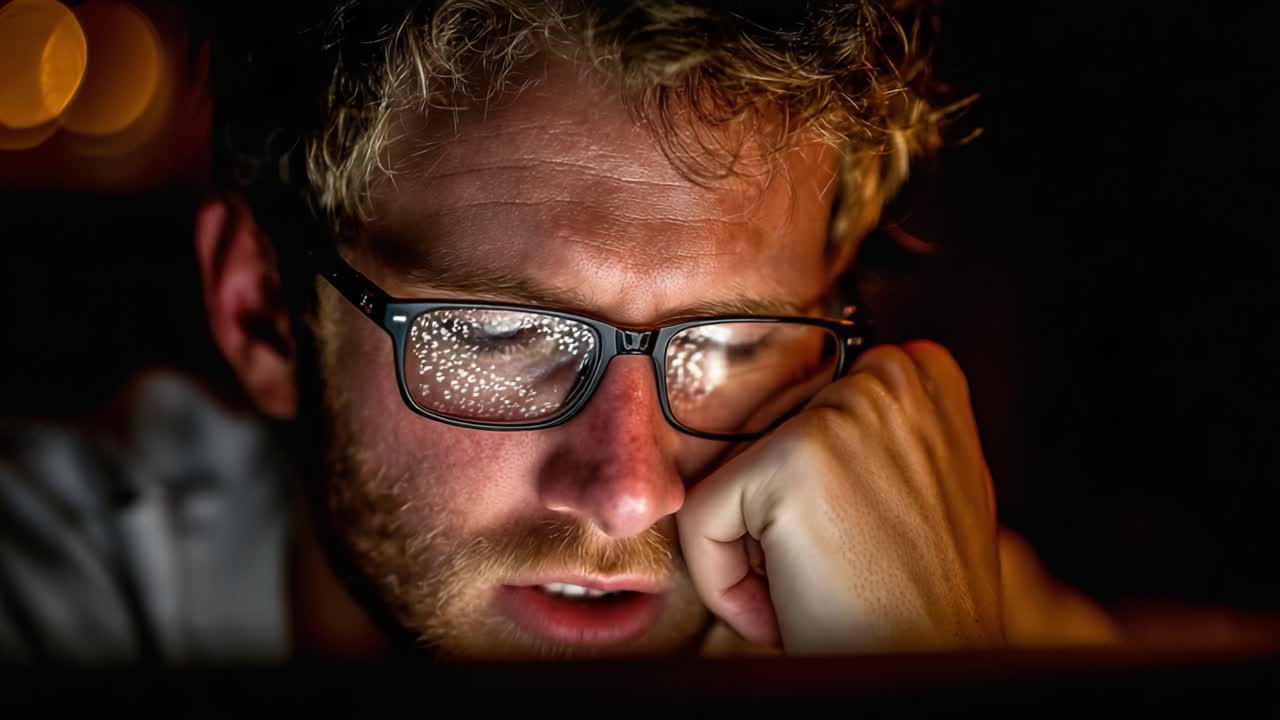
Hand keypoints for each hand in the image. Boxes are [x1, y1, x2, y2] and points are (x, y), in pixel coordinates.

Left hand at [677, 341, 1003, 654]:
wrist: (923, 674)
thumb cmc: (921, 602)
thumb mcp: (920, 486)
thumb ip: (870, 433)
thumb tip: (794, 416)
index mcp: (920, 373)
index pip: (798, 409)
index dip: (806, 492)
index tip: (848, 540)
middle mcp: (890, 375)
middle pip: (759, 442)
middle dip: (773, 521)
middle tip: (830, 575)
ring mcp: (843, 413)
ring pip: (727, 480)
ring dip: (751, 553)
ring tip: (813, 589)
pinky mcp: (792, 460)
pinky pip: (700, 515)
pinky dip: (722, 583)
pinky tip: (782, 610)